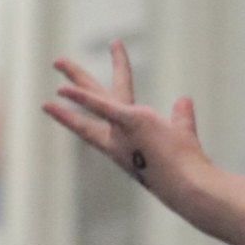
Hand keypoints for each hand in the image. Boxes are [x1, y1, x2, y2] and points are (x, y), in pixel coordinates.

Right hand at [44, 44, 208, 210]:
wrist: (187, 184)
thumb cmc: (186, 167)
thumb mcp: (181, 135)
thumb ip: (181, 117)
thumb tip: (183, 100)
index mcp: (126, 141)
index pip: (102, 117)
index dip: (84, 105)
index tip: (63, 97)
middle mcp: (117, 138)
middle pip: (93, 101)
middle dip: (76, 81)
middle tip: (58, 61)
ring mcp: (121, 131)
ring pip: (95, 97)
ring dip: (76, 77)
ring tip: (57, 61)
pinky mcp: (131, 121)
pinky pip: (102, 105)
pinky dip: (82, 97)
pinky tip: (61, 88)